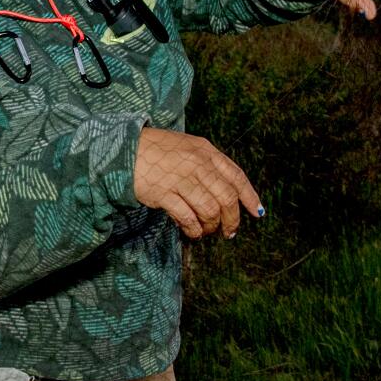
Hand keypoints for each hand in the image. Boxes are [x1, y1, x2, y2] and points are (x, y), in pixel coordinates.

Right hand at [132, 126, 263, 238]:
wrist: (123, 149)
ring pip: (210, 210)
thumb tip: (227, 193)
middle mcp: (197, 163)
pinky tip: (193, 232)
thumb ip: (207, 164)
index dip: (249, 196)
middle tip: (229, 231)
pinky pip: (187, 218)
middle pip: (226, 197)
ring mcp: (180, 178)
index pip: (236, 176)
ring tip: (206, 231)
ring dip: (211, 226)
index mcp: (206, 151)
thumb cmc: (156, 150)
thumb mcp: (187, 147)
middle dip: (232, 219)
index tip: (257, 212)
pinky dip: (194, 229)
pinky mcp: (164, 193)